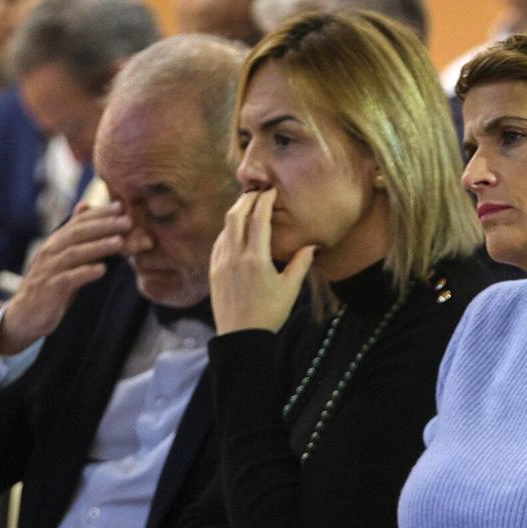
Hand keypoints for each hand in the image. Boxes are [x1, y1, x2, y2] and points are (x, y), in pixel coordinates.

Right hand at [0, 203, 129, 351]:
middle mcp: (50, 252)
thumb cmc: (50, 284)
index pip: (78, 223)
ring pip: (74, 254)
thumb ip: (75, 234)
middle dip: (103, 226)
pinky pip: (67, 279)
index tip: (122, 207)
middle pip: (78, 234)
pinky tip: (101, 270)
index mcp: (56, 243)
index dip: (99, 213)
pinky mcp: (49, 290)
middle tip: (127, 221)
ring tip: (119, 242)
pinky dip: (84, 273)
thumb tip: (85, 205)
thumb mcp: (62, 257)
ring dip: (98, 247)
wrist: (25, 315)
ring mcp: (48, 270)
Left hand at [210, 189, 314, 334]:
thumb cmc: (269, 314)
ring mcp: (221, 262)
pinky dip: (229, 230)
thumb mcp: (290, 289)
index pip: (259, 218)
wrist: (241, 337)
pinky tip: (237, 231)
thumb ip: (301, 263)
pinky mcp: (214, 270)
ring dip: (237, 213)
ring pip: (226, 227)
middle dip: (246, 199)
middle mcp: (235, 256)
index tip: (270, 190)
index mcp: (256, 259)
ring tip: (248, 206)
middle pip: (236, 215)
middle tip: (257, 191)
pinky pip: (220, 241)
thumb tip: (312, 245)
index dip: (264, 200)